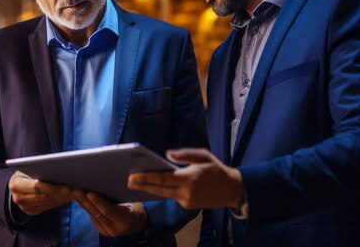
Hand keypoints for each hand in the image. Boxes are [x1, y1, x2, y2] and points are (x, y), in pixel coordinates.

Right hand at [8, 170, 71, 214]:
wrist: (16, 183)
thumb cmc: (25, 170)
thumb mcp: (28, 167)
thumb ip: (39, 168)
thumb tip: (59, 169)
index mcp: (16, 185)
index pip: (36, 187)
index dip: (52, 188)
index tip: (67, 187)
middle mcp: (18, 199)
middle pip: (44, 197)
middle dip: (60, 194)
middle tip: (75, 191)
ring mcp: (24, 207)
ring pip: (47, 203)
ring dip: (62, 198)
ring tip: (75, 193)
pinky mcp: (31, 211)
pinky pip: (48, 206)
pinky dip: (59, 201)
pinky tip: (68, 197)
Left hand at [72, 190, 147, 236]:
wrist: (138, 224)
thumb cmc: (136, 209)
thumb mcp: (131, 203)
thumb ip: (118, 198)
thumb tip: (104, 184)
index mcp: (124, 221)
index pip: (108, 210)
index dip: (98, 201)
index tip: (89, 192)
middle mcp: (114, 229)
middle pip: (97, 213)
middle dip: (85, 201)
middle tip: (76, 190)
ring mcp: (107, 231)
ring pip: (92, 215)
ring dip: (83, 204)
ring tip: (75, 193)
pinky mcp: (102, 230)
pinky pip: (92, 217)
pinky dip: (86, 208)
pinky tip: (80, 199)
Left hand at [127, 148, 242, 209]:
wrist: (232, 190)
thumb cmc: (216, 169)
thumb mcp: (203, 155)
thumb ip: (184, 154)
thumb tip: (166, 154)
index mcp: (189, 178)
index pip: (162, 178)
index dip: (146, 177)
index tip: (132, 175)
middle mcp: (186, 192)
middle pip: (159, 189)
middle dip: (142, 185)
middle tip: (127, 181)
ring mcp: (187, 201)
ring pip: (164, 194)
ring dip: (150, 189)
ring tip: (135, 183)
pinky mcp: (188, 206)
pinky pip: (172, 197)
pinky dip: (162, 191)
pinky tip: (152, 186)